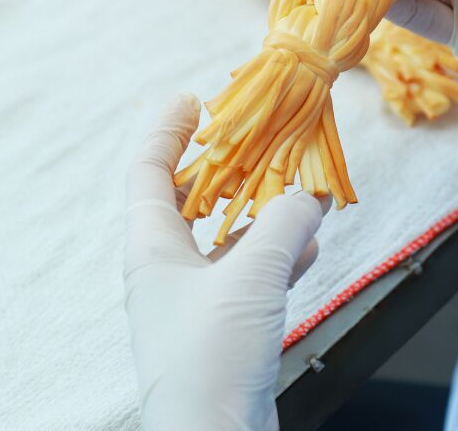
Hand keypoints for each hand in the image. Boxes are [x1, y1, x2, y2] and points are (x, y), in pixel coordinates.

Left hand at [125, 94, 325, 429]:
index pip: (147, 172)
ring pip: (224, 239)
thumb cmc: (212, 357)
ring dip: (258, 212)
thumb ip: (283, 226)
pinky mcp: (223, 329)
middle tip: (251, 139)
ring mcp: (194, 302)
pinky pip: (248, 276)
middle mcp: (166, 271)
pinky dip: (276, 256)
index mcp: (151, 250)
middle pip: (187, 201)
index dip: (166, 131)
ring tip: (295, 189)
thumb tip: (310, 195)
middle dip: (221, 168)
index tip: (191, 99)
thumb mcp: (251, 278)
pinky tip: (308, 247)